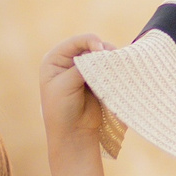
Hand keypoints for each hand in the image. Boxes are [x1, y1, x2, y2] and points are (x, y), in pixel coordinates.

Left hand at [39, 34, 110, 148]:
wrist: (73, 134)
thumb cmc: (62, 110)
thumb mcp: (66, 84)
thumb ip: (82, 66)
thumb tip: (102, 53)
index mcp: (55, 59)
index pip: (76, 42)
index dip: (90, 41)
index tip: (100, 51)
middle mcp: (69, 62)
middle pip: (91, 46)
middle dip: (103, 51)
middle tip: (113, 59)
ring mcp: (85, 71)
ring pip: (102, 57)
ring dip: (111, 60)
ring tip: (117, 67)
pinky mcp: (97, 80)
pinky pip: (108, 69)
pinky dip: (114, 69)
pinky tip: (119, 72)